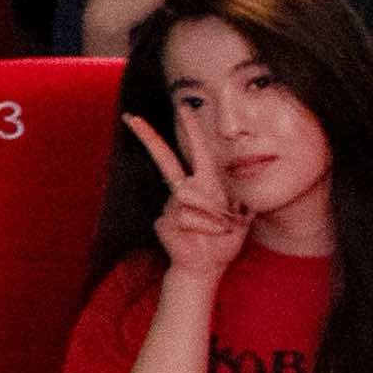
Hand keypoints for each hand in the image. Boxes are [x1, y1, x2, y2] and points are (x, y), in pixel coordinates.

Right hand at [125, 109, 248, 285]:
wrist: (207, 266)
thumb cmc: (224, 240)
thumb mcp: (240, 217)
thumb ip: (229, 201)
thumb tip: (210, 194)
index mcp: (204, 183)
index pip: (197, 151)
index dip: (190, 129)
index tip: (183, 107)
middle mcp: (184, 190)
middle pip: (164, 159)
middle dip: (148, 136)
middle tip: (131, 117)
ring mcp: (171, 205)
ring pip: (190, 197)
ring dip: (213, 215)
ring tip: (220, 229)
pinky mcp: (163, 222)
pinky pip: (186, 217)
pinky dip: (204, 228)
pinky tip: (204, 237)